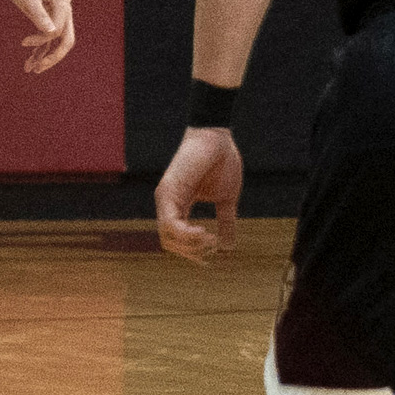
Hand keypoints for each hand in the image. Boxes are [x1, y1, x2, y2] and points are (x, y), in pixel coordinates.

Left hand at [1, 0, 74, 72]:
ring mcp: (57, 15)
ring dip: (45, 57)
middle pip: (66, 41)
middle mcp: (64, 10)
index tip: (23, 42)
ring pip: (57, 42)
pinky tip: (30, 60)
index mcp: (62, 4)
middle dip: (52, 57)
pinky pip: (48, 38)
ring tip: (30, 69)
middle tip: (37, 70)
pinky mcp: (47, 18)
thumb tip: (50, 33)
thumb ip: (39, 15)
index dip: (41, 40)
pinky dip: (41, 49)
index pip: (57, 31)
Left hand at [155, 127, 242, 262]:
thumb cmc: (222, 163)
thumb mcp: (226, 200)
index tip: (212, 256)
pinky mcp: (168, 192)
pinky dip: (185, 234)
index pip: (176, 239)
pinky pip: (170, 224)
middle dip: (192, 252)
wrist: (218, 138)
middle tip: (212, 247)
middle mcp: (168, 204)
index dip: (192, 252)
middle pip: (169, 243)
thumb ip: (225, 222)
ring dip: (190, 245)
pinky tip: (203, 232)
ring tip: (209, 239)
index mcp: (179, 206)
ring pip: (167, 237)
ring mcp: (165, 198)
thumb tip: (228, 248)